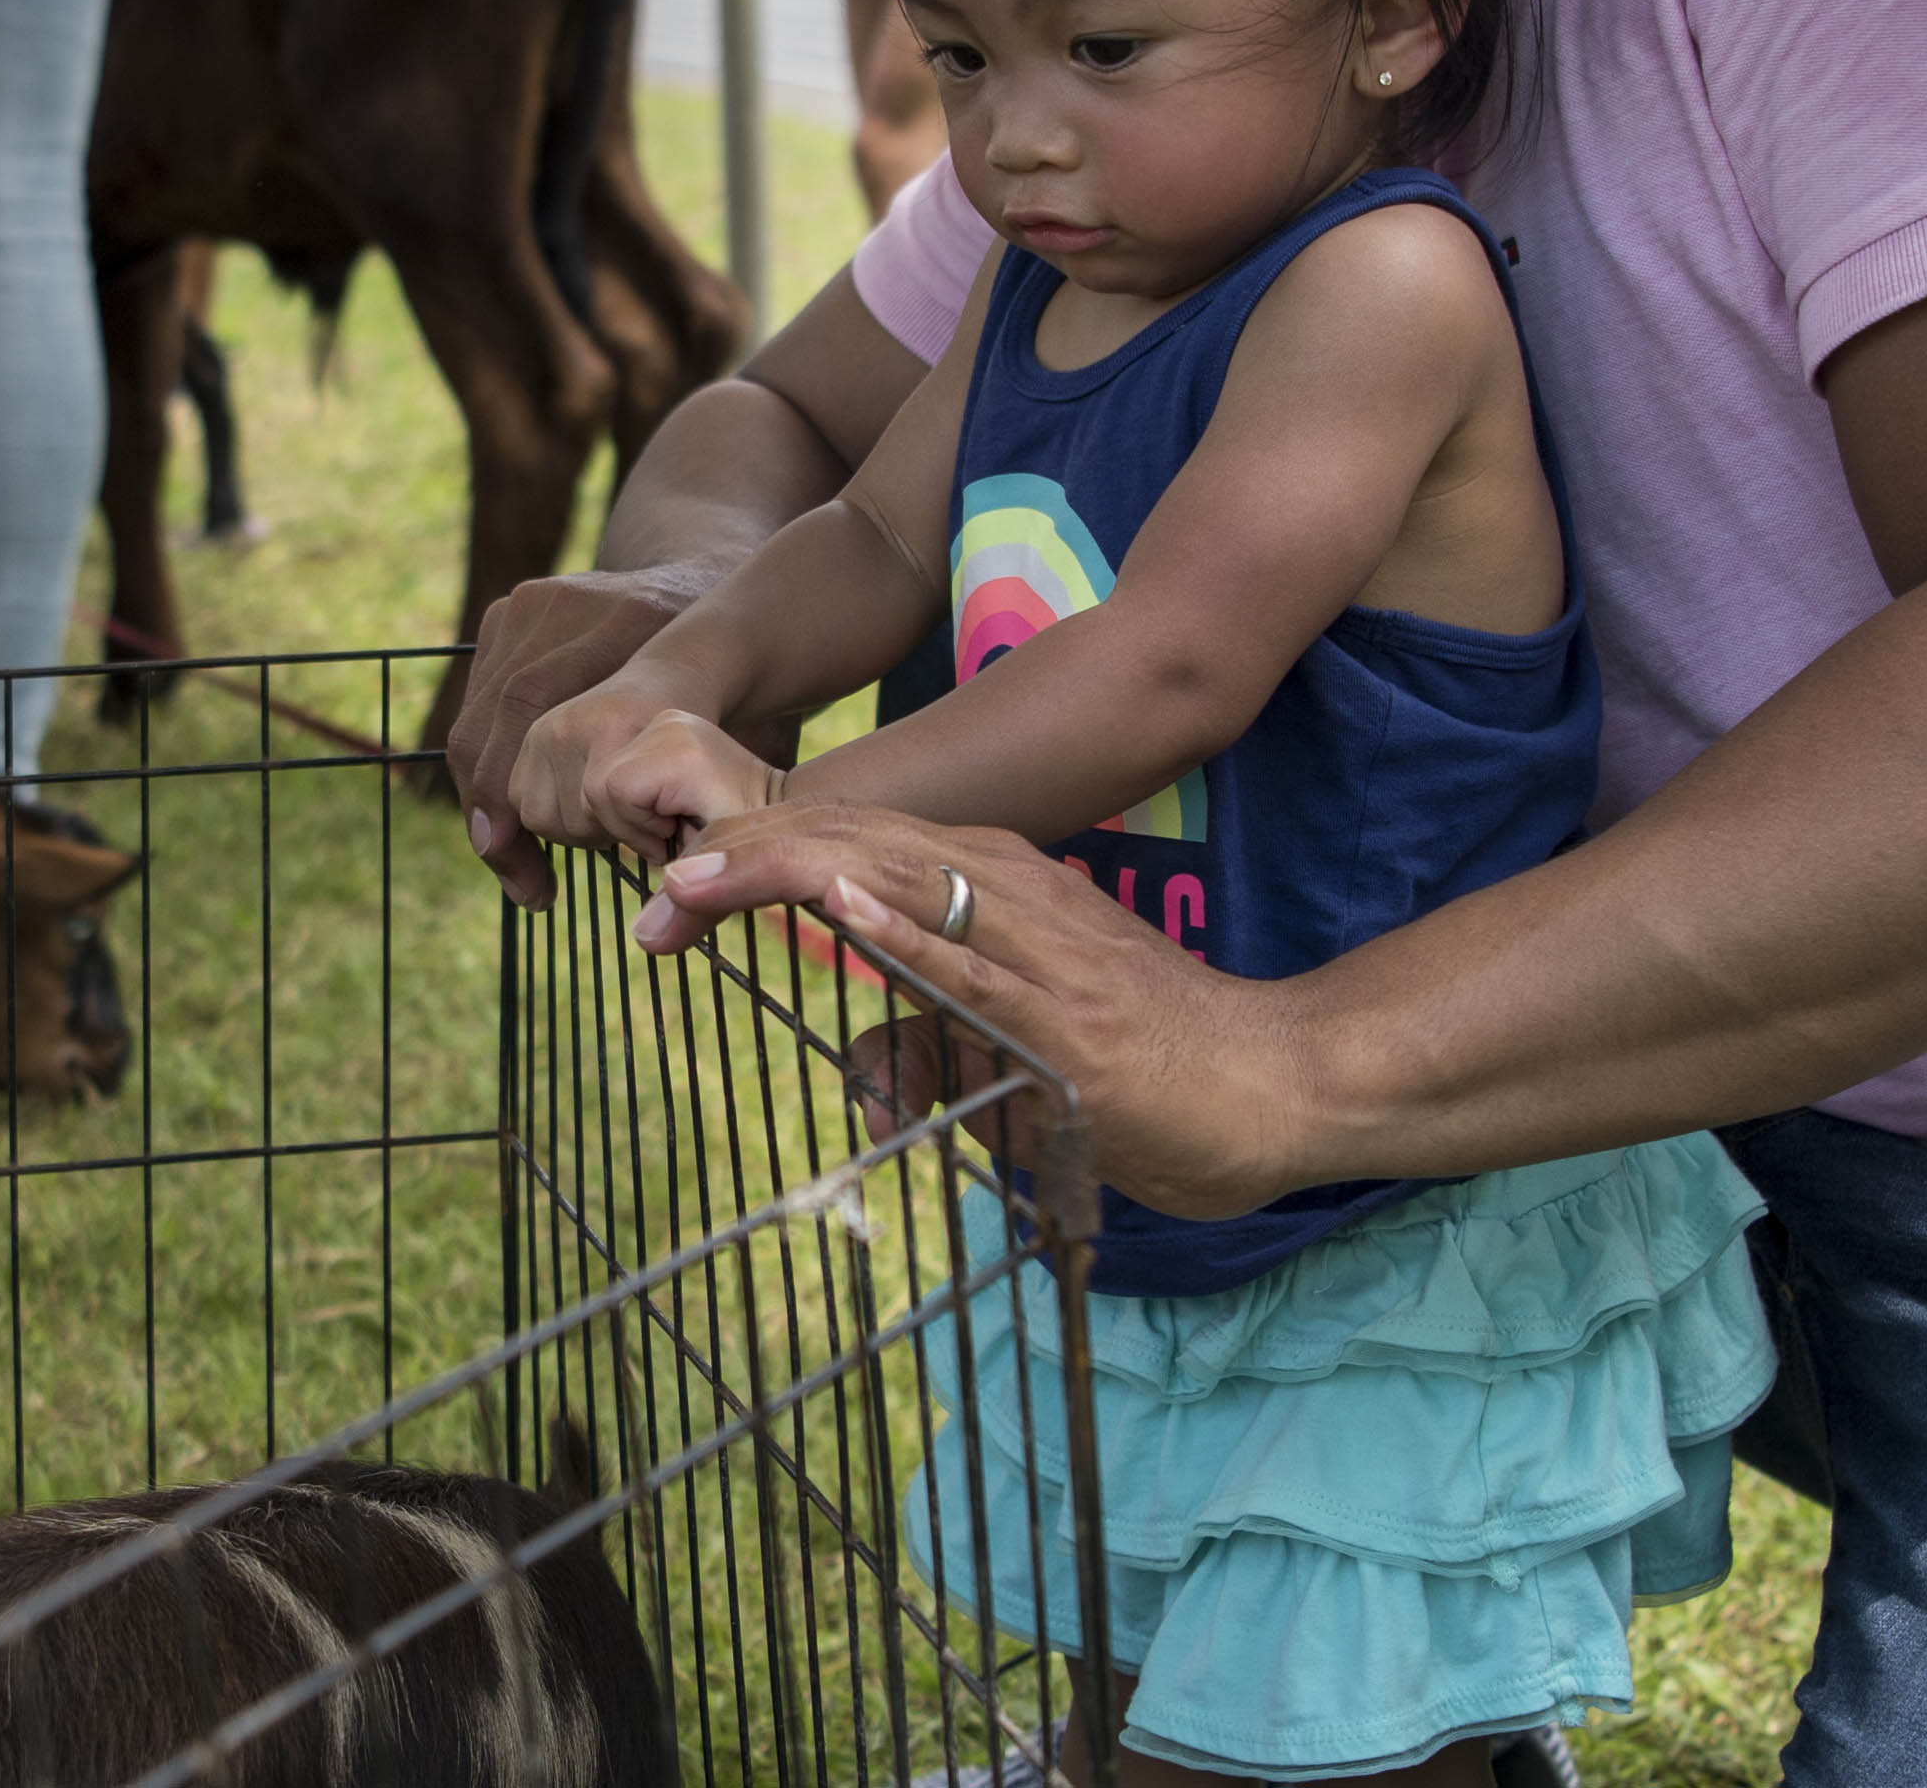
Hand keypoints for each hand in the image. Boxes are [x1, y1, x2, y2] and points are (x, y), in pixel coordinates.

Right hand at [455, 558, 752, 903]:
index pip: (542, 723)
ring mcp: (528, 603)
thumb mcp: (751, 732)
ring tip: (527, 862)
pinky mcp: (507, 612)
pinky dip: (488, 767)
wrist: (706, 583)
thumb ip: (722, 795)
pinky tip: (516, 816)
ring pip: (477, 727)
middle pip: (497, 728)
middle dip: (500, 822)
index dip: (522, 813)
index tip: (537, 889)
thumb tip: (687, 881)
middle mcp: (566, 606)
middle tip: (530, 888)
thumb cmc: (735, 678)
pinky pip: (477, 709)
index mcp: (630, 628)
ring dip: (491, 801)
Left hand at [644, 804, 1326, 1221]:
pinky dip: (902, 931)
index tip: (669, 888)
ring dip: (791, 875)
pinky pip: (974, 963)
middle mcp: (1011, 895)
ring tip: (698, 874)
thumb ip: (939, 1043)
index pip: (853, 847)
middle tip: (648, 884)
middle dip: (745, 858)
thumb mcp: (1018, 1048)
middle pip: (855, 845)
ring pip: (898, 882)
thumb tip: (866, 1067)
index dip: (756, 857)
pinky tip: (837, 908)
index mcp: (993, 889)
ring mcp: (1040, 950)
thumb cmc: (1152, 1067)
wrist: (1279, 1082)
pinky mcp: (1068, 1016)